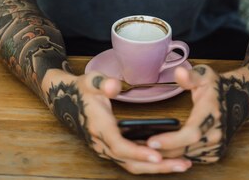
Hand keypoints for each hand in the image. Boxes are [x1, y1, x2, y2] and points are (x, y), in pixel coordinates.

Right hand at [42, 68, 191, 174]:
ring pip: (132, 166)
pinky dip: (148, 162)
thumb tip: (114, 86)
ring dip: (157, 167)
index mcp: (100, 128)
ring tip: (182, 164)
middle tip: (183, 165)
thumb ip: (103, 83)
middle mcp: (103, 144)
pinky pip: (130, 161)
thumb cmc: (81, 90)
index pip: (121, 147)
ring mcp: (107, 149)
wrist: (65, 100)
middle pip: (131, 163)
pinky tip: (166, 158)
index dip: (139, 153)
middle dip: (158, 167)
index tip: (158, 155)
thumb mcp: (91, 81)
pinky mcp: (111, 148)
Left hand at [147, 65, 248, 163]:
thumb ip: (191, 75)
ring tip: (142, 149)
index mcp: (211, 113)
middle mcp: (216, 133)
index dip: (171, 140)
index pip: (191, 133)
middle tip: (137, 147)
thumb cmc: (216, 87)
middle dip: (161, 150)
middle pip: (185, 149)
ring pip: (186, 156)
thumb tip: (179, 73)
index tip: (151, 140)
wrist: (238, 101)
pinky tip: (159, 151)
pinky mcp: (214, 154)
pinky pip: (191, 159)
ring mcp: (216, 146)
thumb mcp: (205, 74)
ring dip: (165, 155)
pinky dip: (175, 157)